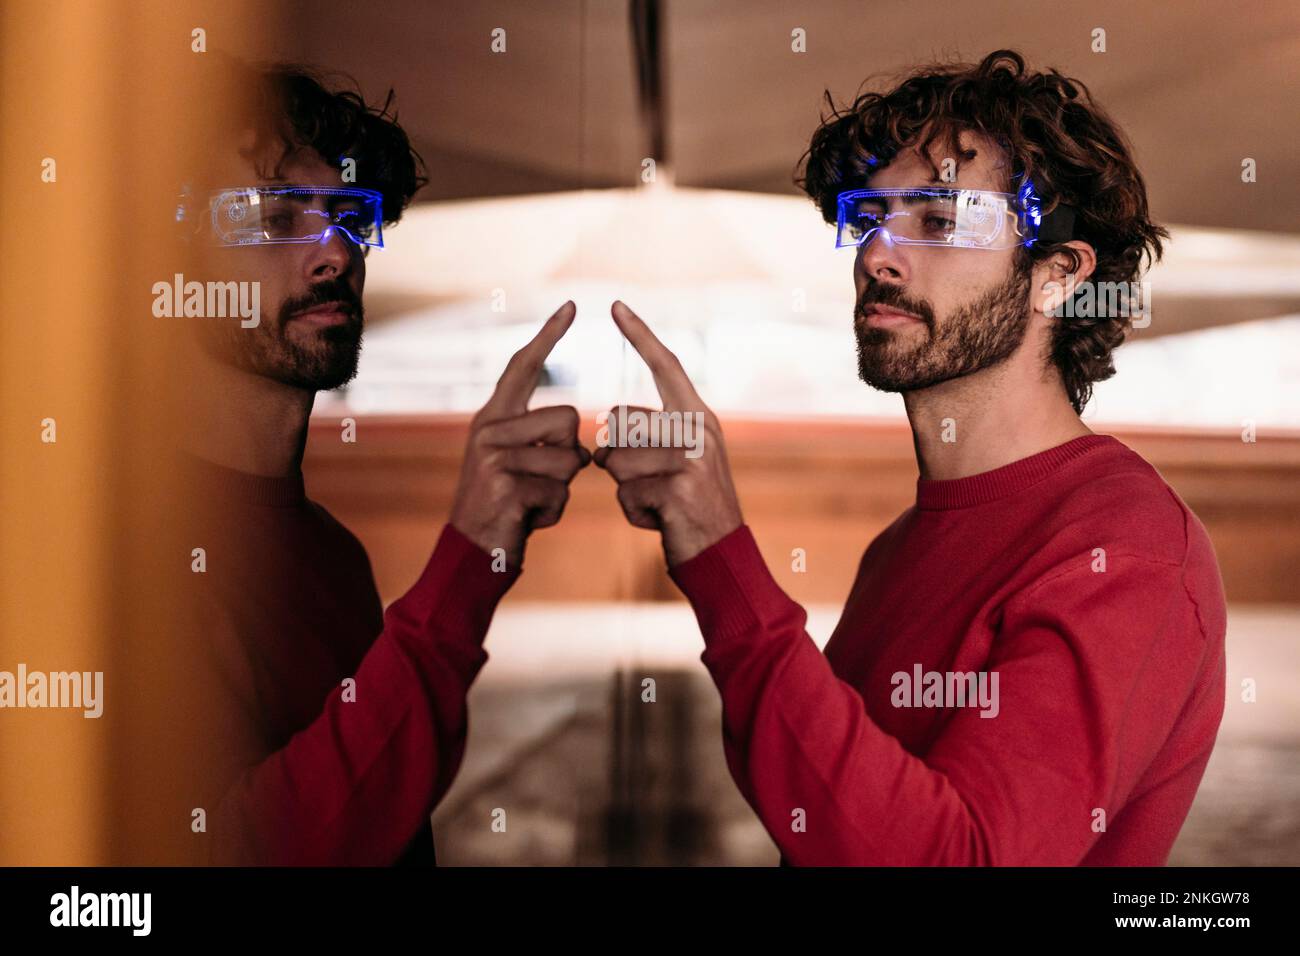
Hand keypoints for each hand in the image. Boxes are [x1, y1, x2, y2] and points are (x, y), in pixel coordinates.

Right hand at [450, 301, 589, 567]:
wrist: (472, 553)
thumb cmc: (506, 508)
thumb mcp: (518, 464)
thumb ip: (539, 440)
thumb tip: (581, 442)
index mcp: (492, 418)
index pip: (524, 366)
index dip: (549, 335)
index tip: (573, 305)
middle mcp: (488, 428)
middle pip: (567, 418)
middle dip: (569, 456)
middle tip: (538, 481)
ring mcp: (493, 456)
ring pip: (569, 458)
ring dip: (562, 488)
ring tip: (531, 501)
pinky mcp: (504, 484)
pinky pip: (558, 490)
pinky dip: (553, 512)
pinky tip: (526, 519)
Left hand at [594, 300, 742, 566]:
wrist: (723, 558)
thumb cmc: (689, 511)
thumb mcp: (679, 464)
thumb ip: (653, 439)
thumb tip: (606, 435)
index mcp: (700, 417)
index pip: (665, 365)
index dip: (639, 335)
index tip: (615, 304)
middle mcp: (700, 429)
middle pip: (620, 421)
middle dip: (616, 457)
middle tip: (646, 482)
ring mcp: (691, 457)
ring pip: (617, 459)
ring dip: (624, 489)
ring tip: (657, 503)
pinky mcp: (679, 487)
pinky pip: (626, 493)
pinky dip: (634, 513)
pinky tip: (661, 521)